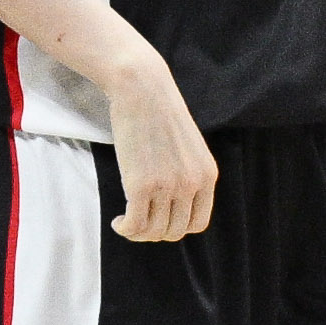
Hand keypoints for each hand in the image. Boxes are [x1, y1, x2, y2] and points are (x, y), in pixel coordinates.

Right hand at [104, 57, 217, 241]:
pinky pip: (135, 224)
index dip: (176, 228)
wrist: (144, 92)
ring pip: (154, 231)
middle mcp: (192, 184)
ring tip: (126, 221)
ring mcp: (168, 186)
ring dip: (137, 232)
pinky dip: (125, 229)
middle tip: (137, 221)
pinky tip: (118, 221)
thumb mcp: (189, 148)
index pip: (198, 223)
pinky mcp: (141, 185)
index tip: (159, 220)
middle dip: (154, 232)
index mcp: (207, 176)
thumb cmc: (161, 116)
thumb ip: (187, 174)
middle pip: (175, 231)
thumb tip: (174, 203)